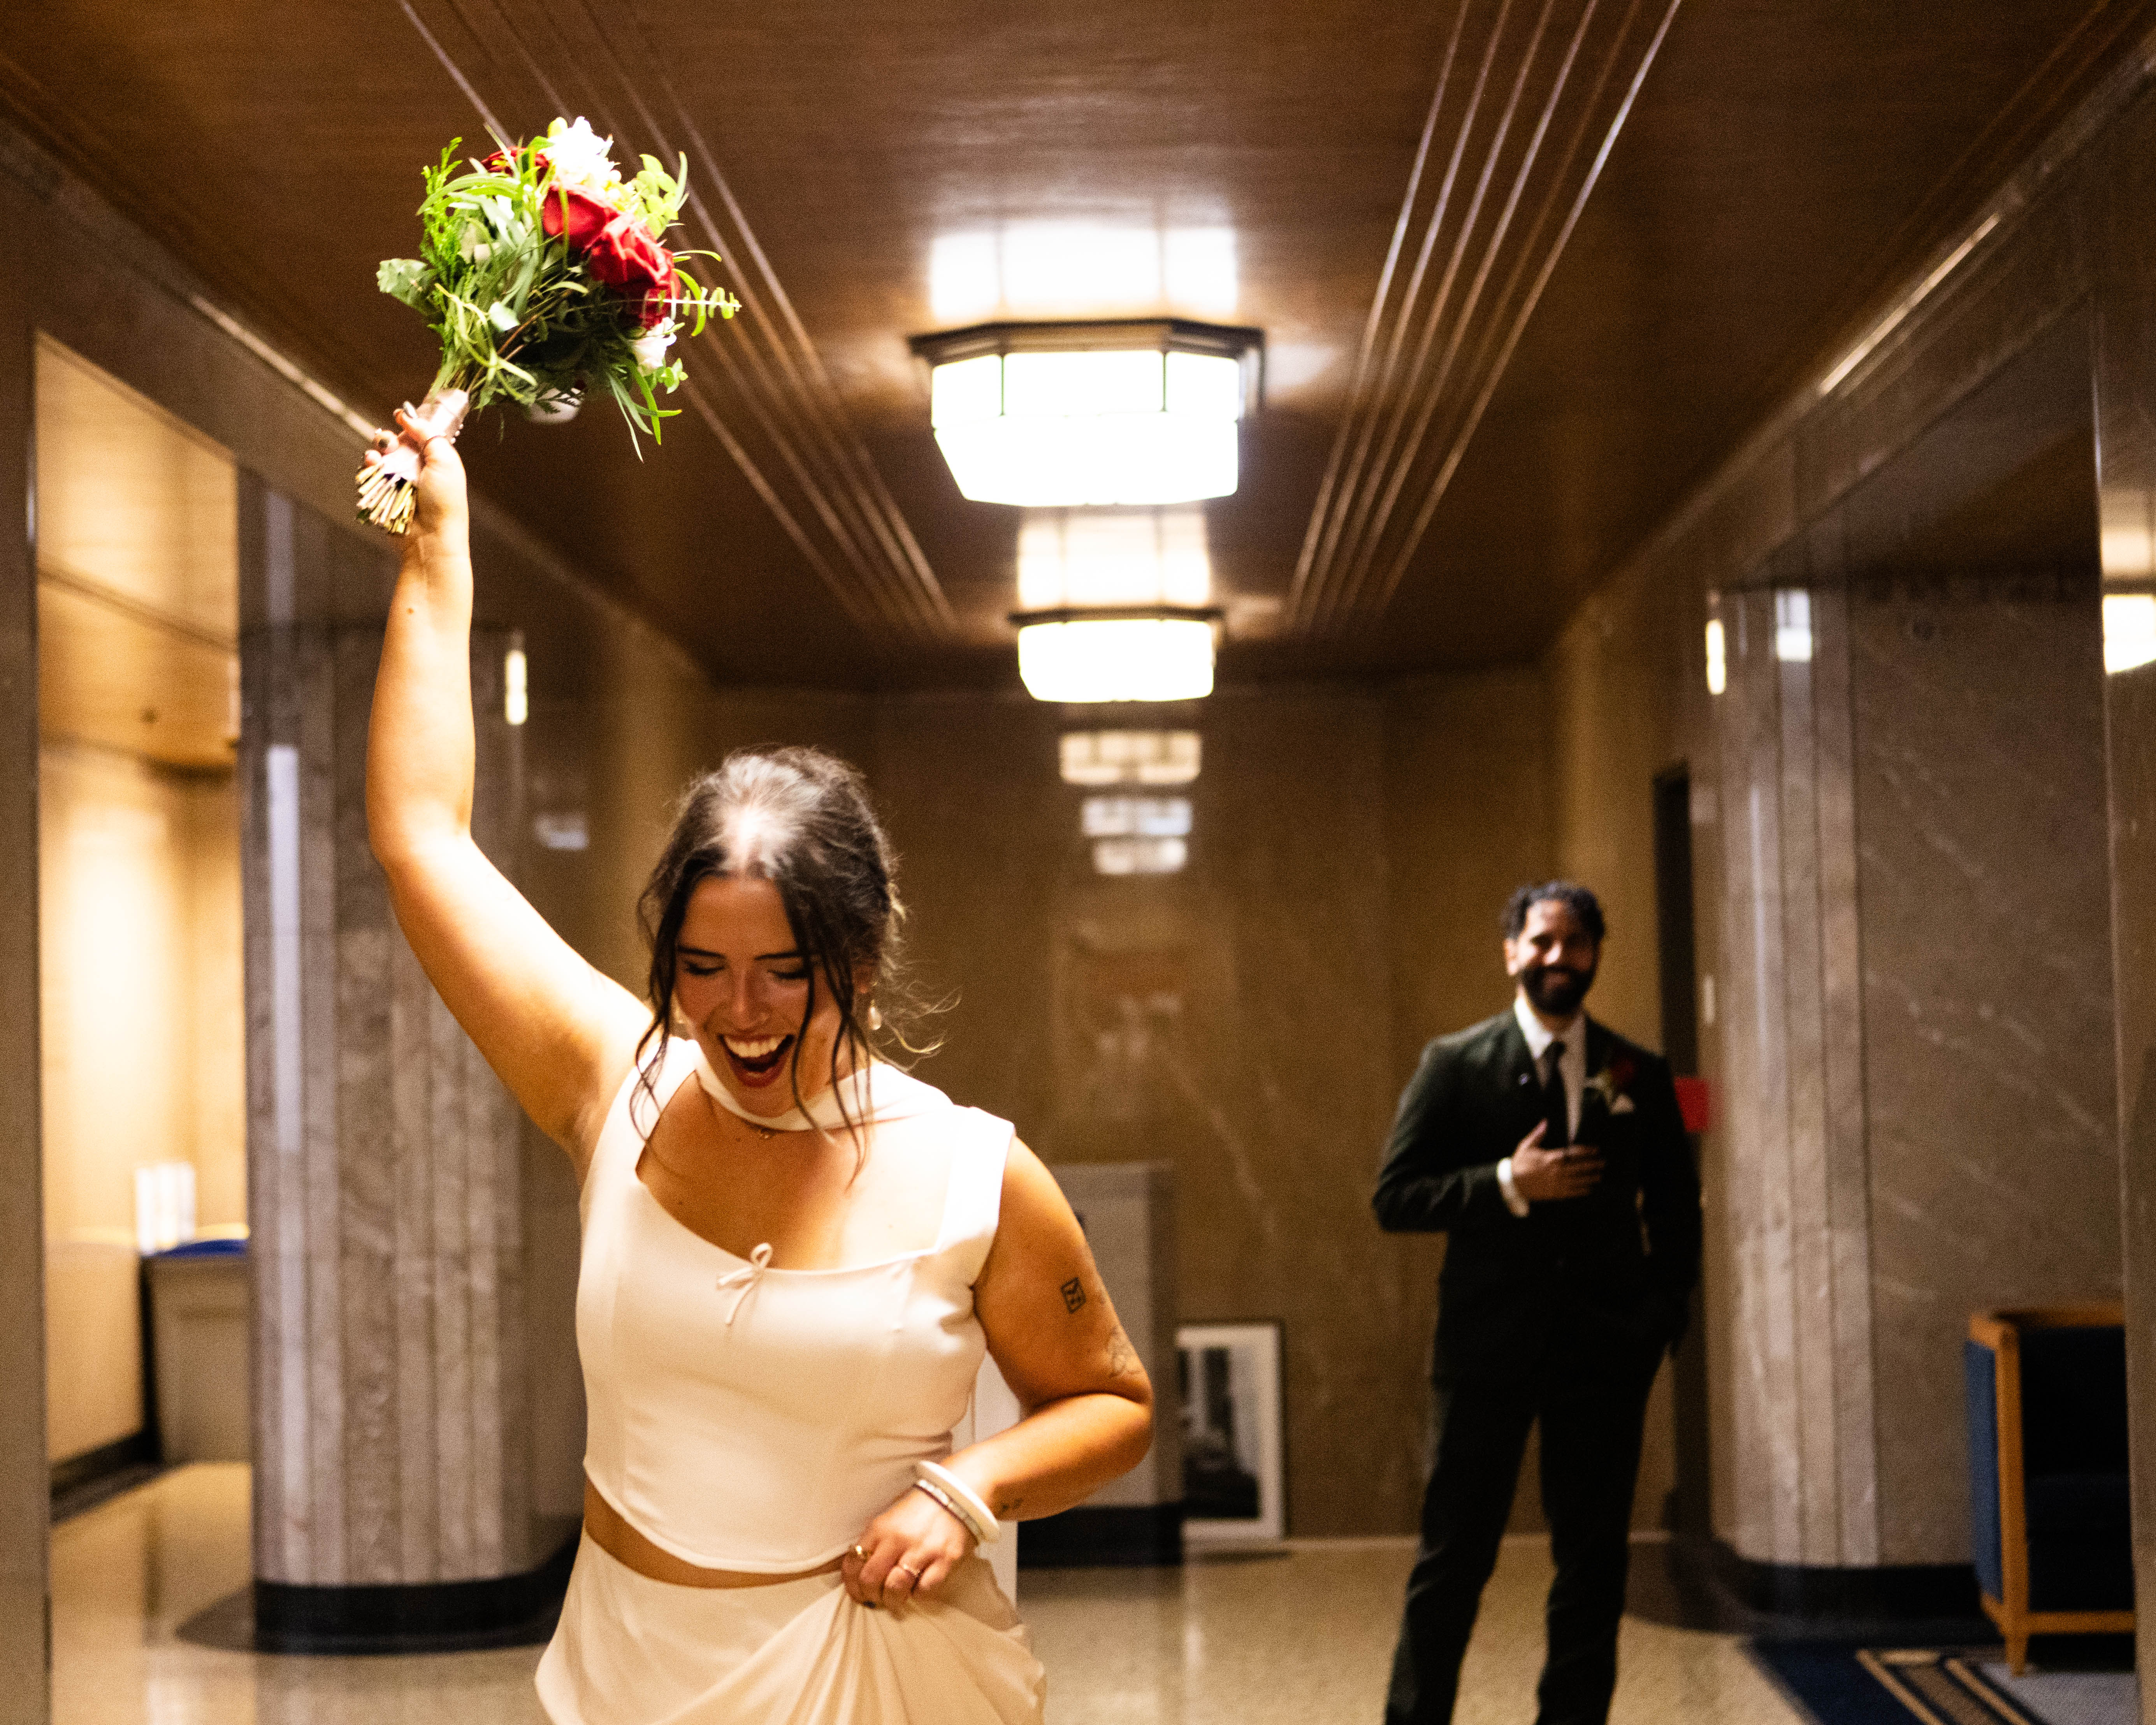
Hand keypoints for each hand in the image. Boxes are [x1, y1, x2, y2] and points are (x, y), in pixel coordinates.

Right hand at [362, 401, 468, 536]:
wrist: (431, 536)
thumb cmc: (444, 501)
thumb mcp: (445, 460)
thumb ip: (428, 434)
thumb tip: (409, 416)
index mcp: (435, 459)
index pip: (417, 434)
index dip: (407, 424)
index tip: (398, 417)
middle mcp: (416, 468)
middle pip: (394, 442)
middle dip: (388, 439)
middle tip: (390, 445)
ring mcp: (399, 481)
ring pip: (379, 456)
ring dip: (376, 452)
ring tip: (377, 458)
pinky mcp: (383, 493)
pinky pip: (370, 473)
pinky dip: (368, 467)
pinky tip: (371, 466)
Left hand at [841, 1483, 974, 1610]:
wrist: (958, 1495)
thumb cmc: (919, 1511)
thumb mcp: (889, 1520)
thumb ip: (873, 1543)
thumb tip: (859, 1573)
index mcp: (880, 1528)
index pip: (853, 1563)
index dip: (851, 1585)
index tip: (858, 1593)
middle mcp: (898, 1538)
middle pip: (870, 1580)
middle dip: (870, 1596)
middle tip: (877, 1599)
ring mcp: (922, 1550)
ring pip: (895, 1589)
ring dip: (893, 1600)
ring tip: (897, 1598)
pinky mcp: (945, 1560)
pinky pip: (924, 1590)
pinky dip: (919, 1595)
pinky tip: (919, 1587)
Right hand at [1510, 1120, 1602, 1200]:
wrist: (1512, 1184)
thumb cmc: (1519, 1163)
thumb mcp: (1526, 1146)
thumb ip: (1538, 1134)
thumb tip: (1545, 1122)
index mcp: (1550, 1158)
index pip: (1573, 1153)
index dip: (1586, 1151)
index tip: (1596, 1149)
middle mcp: (1556, 1171)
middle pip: (1579, 1167)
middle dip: (1592, 1164)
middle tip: (1604, 1162)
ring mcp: (1556, 1183)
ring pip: (1577, 1180)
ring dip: (1590, 1178)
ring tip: (1600, 1176)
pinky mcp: (1554, 1193)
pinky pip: (1571, 1192)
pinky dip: (1581, 1191)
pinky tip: (1589, 1189)